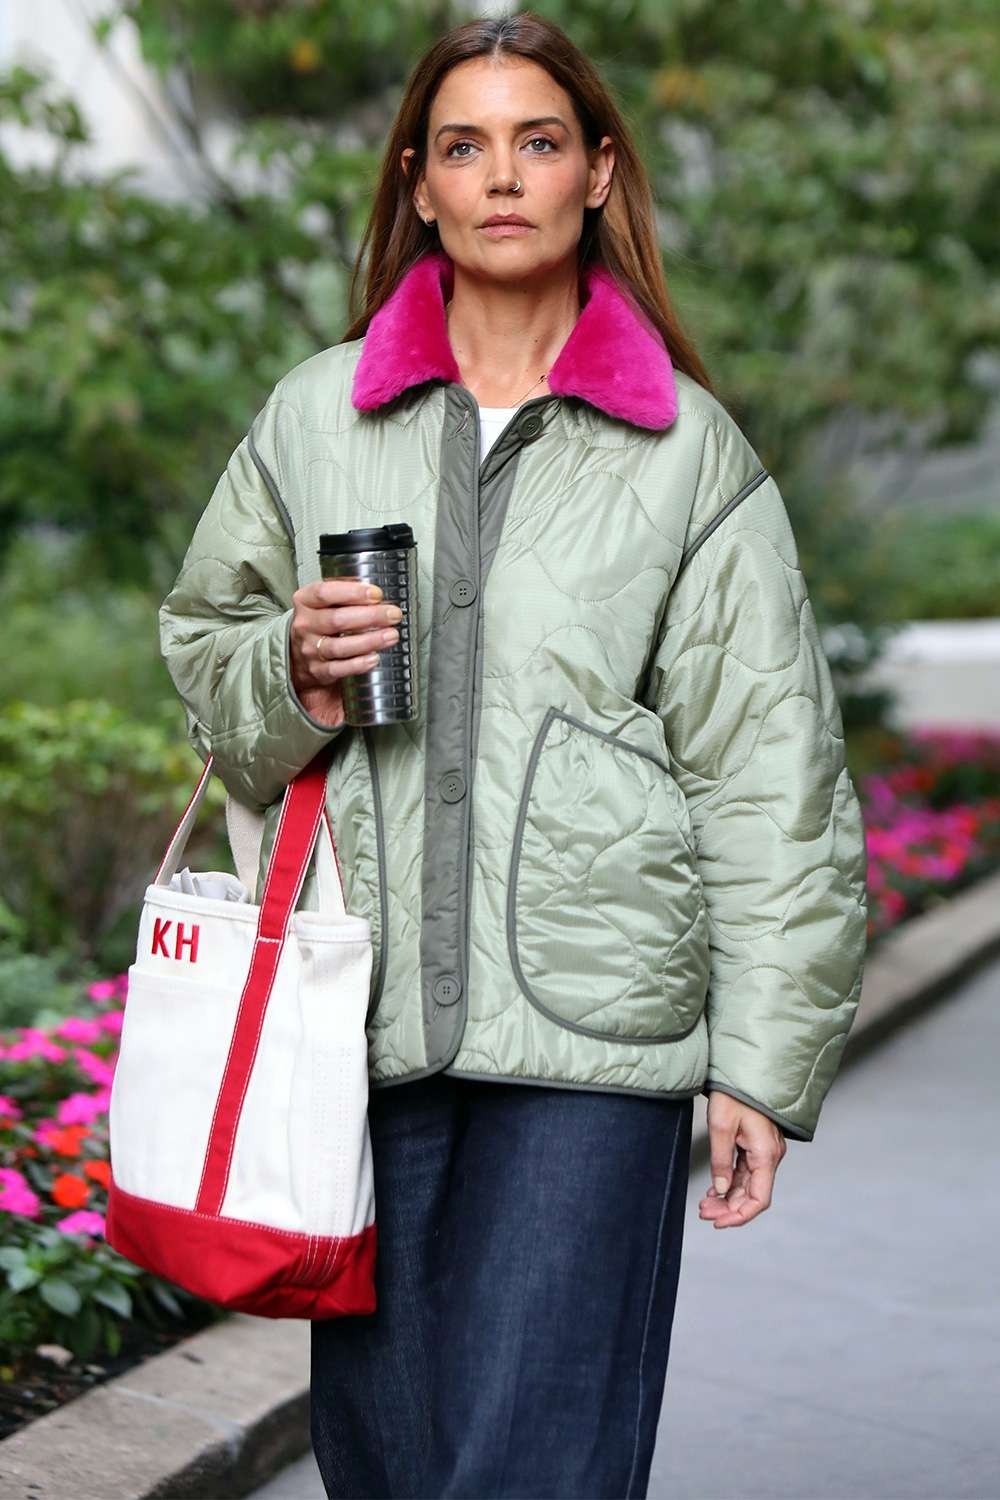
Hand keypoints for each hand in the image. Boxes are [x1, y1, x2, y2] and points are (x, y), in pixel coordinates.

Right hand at [289, 578, 402, 727]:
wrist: (297, 653)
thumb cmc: (318, 621)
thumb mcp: (323, 602)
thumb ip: (345, 594)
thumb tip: (376, 591)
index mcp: (305, 601)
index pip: (325, 593)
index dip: (352, 592)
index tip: (376, 594)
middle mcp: (305, 625)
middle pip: (337, 620)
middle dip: (370, 616)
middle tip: (393, 614)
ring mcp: (310, 649)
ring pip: (340, 646)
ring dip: (370, 640)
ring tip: (391, 635)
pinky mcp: (318, 670)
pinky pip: (339, 668)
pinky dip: (358, 664)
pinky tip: (374, 657)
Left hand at [698, 1091, 786, 1228]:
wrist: (743, 1070)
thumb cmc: (734, 1093)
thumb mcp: (721, 1126)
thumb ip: (721, 1160)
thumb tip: (720, 1189)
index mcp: (766, 1154)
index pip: (759, 1199)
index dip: (740, 1216)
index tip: (718, 1222)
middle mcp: (770, 1156)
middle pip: (752, 1195)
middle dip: (729, 1209)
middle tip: (703, 1213)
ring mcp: (764, 1151)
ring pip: (748, 1186)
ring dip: (728, 1198)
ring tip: (704, 1205)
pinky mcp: (756, 1146)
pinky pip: (745, 1173)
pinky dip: (730, 1184)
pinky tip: (714, 1191)